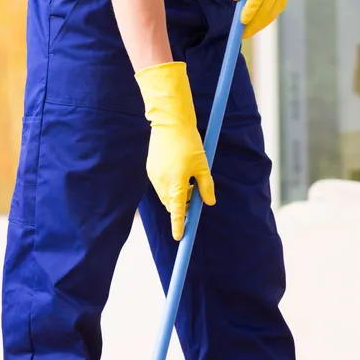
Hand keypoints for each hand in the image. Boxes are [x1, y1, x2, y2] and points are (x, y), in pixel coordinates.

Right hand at [134, 62, 215, 239]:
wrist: (169, 123)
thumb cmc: (189, 143)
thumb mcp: (203, 165)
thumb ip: (206, 186)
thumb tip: (209, 203)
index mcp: (176, 183)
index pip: (177, 211)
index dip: (179, 225)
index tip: (179, 237)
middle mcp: (161, 182)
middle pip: (172, 204)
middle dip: (182, 206)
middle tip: (195, 195)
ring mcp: (154, 176)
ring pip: (166, 195)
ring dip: (177, 195)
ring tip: (188, 178)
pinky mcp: (151, 169)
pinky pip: (161, 185)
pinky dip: (170, 185)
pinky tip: (178, 170)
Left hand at [226, 0, 289, 38]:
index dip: (251, 9)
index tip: (242, 21)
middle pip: (265, 8)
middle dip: (253, 22)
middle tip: (241, 33)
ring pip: (270, 14)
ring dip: (258, 25)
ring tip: (246, 33)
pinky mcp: (284, 0)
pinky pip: (273, 15)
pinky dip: (263, 22)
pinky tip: (254, 27)